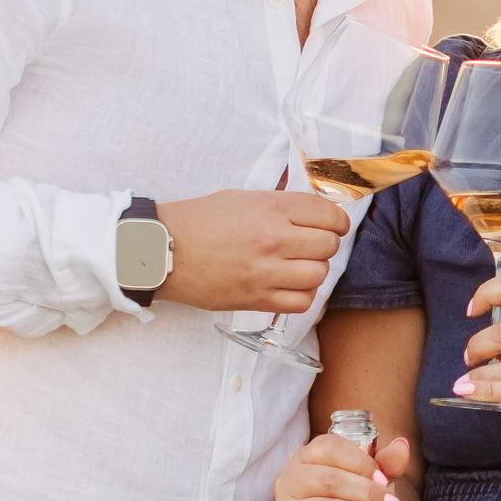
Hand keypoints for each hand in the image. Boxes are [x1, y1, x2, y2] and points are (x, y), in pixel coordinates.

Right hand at [155, 190, 349, 311]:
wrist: (163, 250)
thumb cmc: (199, 221)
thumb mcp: (242, 198)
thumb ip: (279, 204)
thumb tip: (312, 209)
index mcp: (270, 209)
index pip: (328, 215)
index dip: (336, 221)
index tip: (332, 225)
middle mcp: (273, 239)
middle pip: (328, 246)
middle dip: (325, 245)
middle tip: (310, 245)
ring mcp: (265, 271)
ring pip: (319, 274)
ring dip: (314, 270)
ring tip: (298, 266)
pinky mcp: (256, 298)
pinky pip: (301, 302)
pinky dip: (302, 295)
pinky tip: (290, 285)